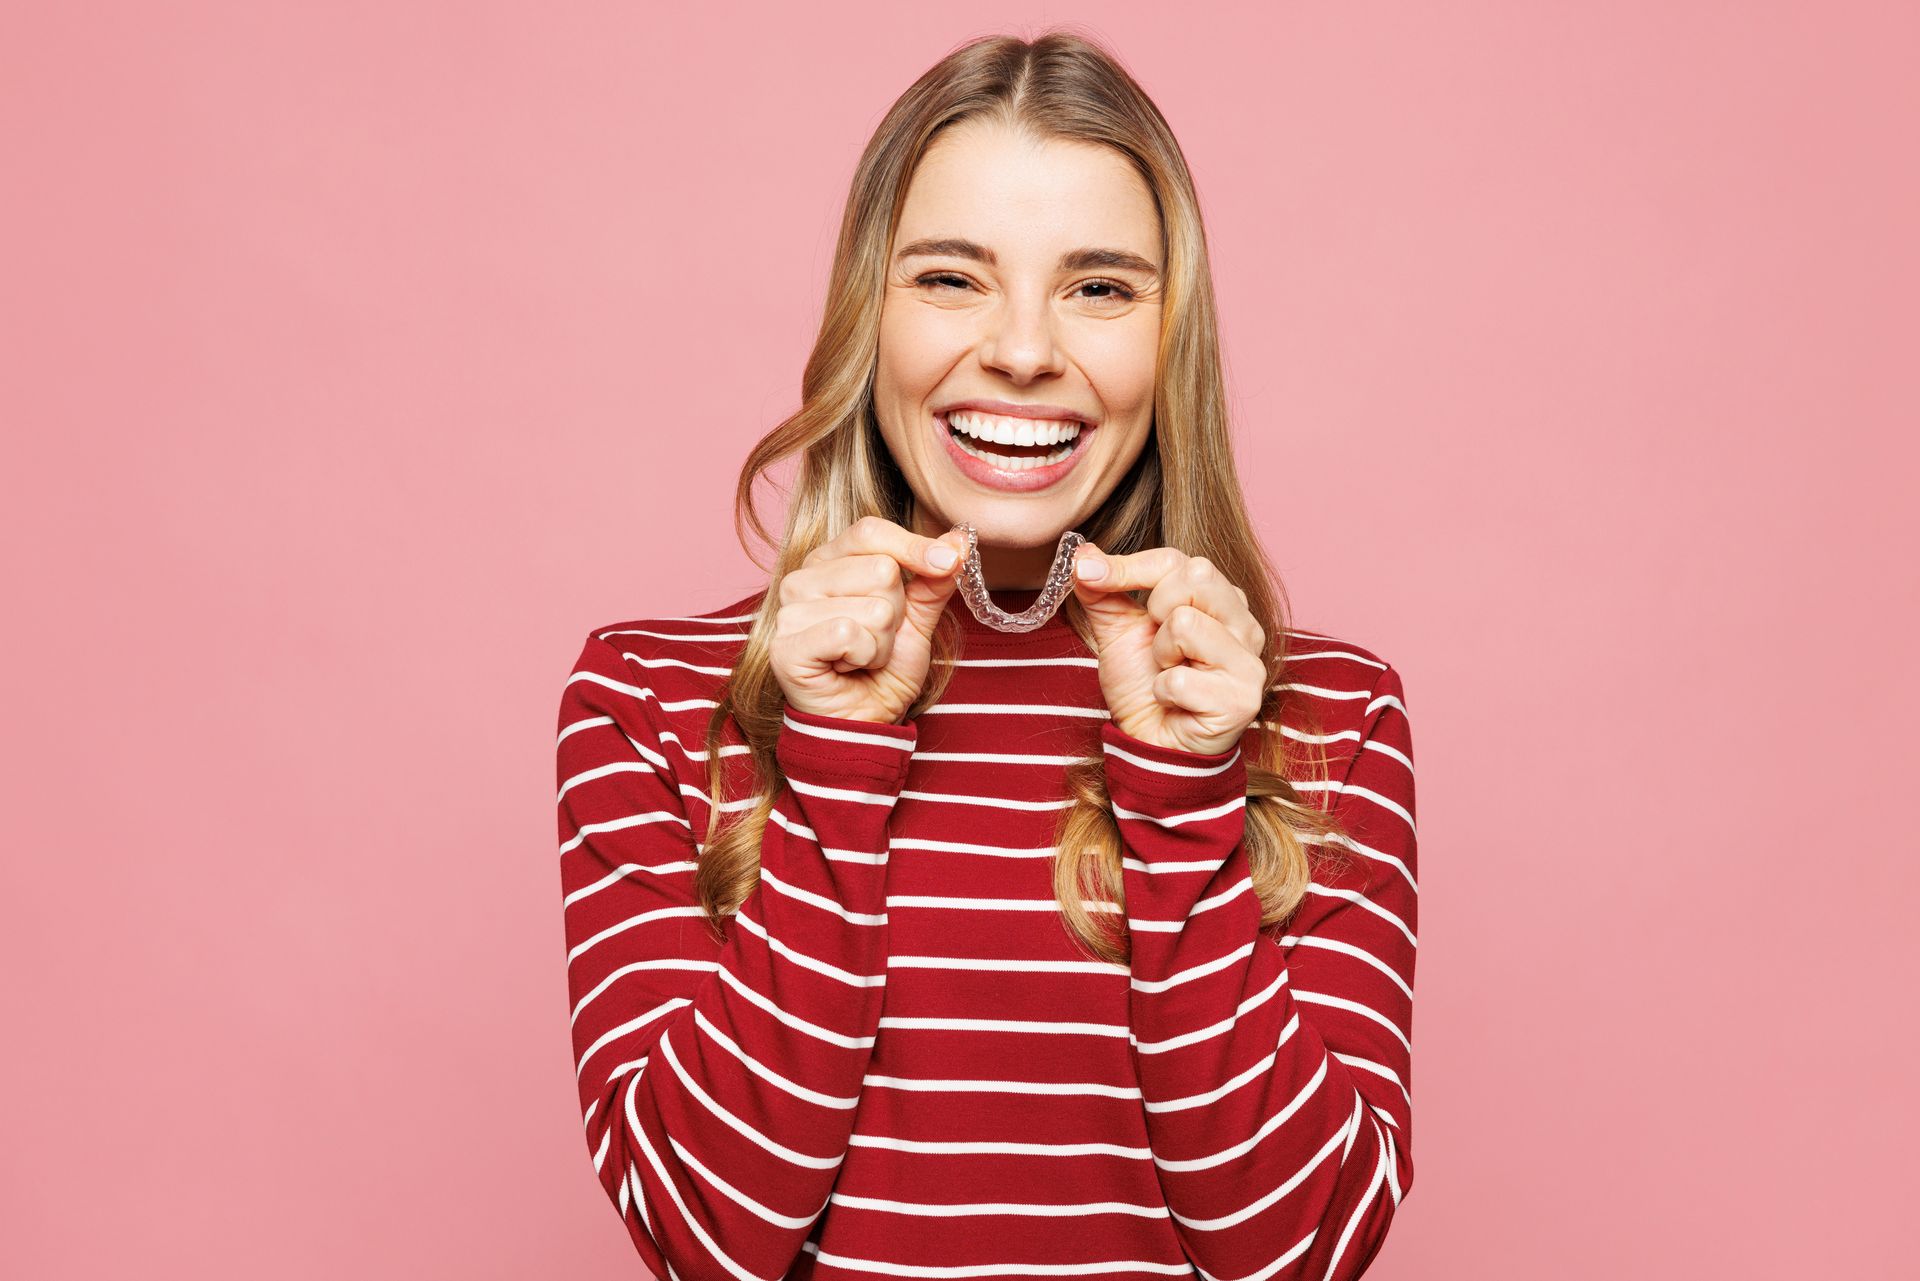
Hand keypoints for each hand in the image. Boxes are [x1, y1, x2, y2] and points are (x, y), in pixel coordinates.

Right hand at [770, 516, 970, 724]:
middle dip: (897, 614)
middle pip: (882, 570)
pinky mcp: (786, 644)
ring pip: (873, 608)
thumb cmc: (882, 669)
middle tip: (877, 638)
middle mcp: (802, 578)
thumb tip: (959, 540)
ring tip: (862, 656)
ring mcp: (789, 610)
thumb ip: (933, 580)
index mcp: (829, 560)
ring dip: (882, 642)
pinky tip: (847, 667)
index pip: (871, 531)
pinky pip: (850, 634)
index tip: (948, 562)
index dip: (915, 546)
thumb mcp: (918, 620)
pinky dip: (865, 658)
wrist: (863, 720)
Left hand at [1069, 544, 1267, 755]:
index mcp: (1219, 598)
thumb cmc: (1144, 685)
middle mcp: (1243, 622)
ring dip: (1161, 656)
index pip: (1176, 559)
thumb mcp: (1117, 630)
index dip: (1128, 567)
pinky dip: (1164, 693)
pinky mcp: (1243, 698)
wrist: (1151, 744)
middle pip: (1195, 576)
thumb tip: (1081, 554)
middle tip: (1157, 646)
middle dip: (1156, 611)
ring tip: (1169, 674)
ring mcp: (1249, 660)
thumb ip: (1103, 590)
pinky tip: (1177, 702)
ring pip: (1187, 623)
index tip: (1093, 576)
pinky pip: (1182, 677)